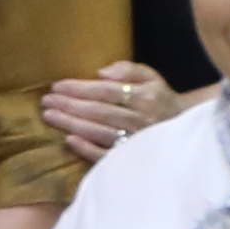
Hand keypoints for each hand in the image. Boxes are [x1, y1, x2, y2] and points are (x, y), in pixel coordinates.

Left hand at [39, 60, 186, 165]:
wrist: (183, 128)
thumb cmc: (159, 99)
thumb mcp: (150, 77)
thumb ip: (128, 69)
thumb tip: (101, 72)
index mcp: (146, 97)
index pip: (106, 91)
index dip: (80, 88)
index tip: (57, 86)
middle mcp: (142, 120)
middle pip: (99, 111)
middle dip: (70, 105)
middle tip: (46, 101)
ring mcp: (138, 141)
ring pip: (100, 132)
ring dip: (72, 124)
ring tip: (50, 116)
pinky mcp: (133, 159)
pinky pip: (108, 155)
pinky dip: (88, 149)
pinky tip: (69, 140)